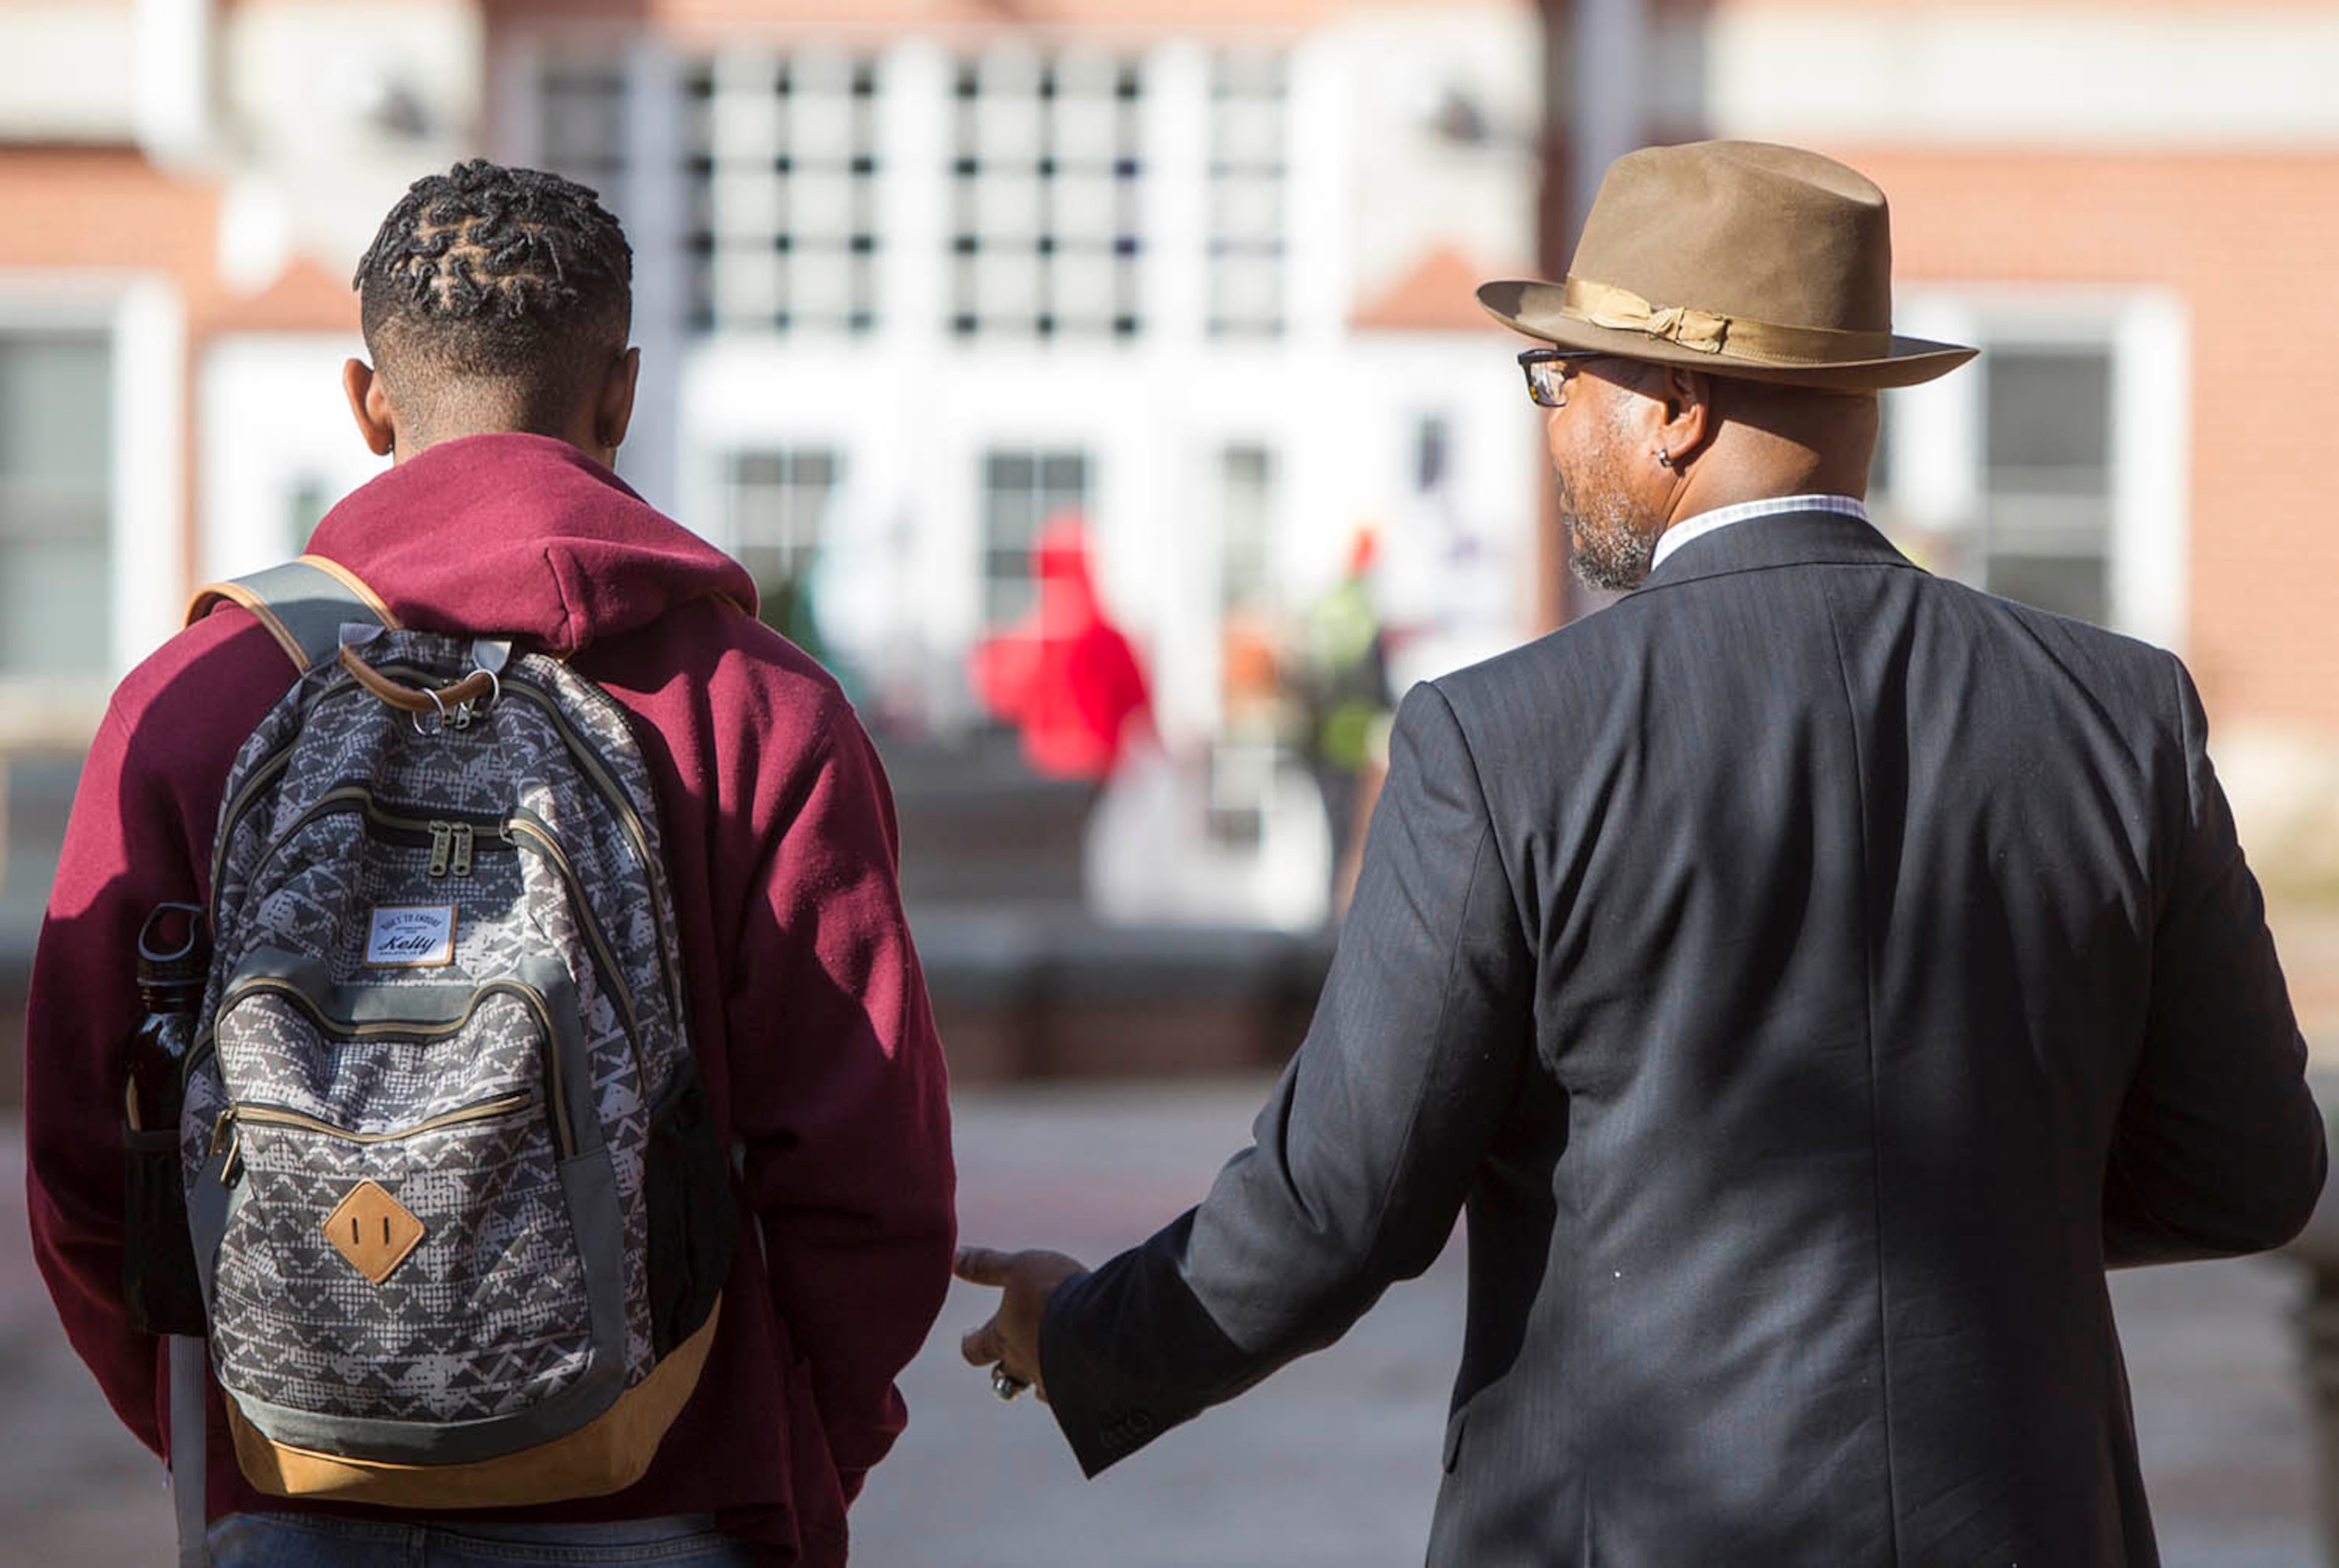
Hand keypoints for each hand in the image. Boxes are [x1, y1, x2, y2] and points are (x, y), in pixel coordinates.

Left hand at [955, 1244, 1086, 1403]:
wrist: (1101, 1325)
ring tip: (1051, 1371)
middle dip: (1004, 1371)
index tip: (968, 1337)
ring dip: (1042, 1381)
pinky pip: (1072, 1397)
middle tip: (1005, 1362)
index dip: (971, 1343)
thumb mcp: (1019, 1267)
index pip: (975, 1348)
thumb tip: (953, 1258)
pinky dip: (1074, 1387)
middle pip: (1004, 1379)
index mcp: (1004, 1337)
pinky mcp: (1080, 1393)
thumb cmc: (1054, 1292)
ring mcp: (1052, 1382)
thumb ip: (987, 1266)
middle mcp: (1024, 1365)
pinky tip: (1084, 1377)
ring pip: (1041, 1391)